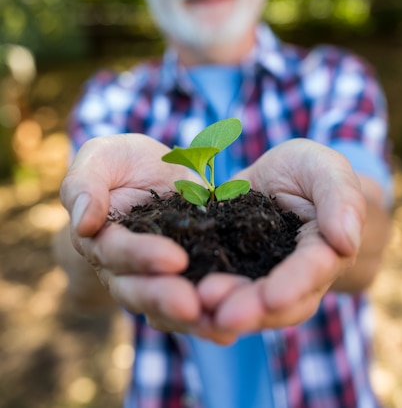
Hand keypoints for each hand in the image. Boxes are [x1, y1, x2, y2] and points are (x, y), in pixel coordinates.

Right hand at [60, 135, 209, 333]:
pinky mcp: (189, 273)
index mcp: (100, 239)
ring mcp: (156, 276)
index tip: (173, 258)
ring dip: (191, 319)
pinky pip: (195, 300)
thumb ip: (85, 185)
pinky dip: (212, 315)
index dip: (141, 258)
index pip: (115, 253)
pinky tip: (234, 324)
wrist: (152, 169)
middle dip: (165, 299)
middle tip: (193, 304)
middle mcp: (124, 268)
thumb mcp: (100, 158)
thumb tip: (85, 222)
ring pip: (165, 308)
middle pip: (138, 292)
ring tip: (219, 324)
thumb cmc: (118, 162)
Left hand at [195, 139, 366, 336]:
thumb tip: (346, 241)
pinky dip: (194, 296)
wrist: (279, 176)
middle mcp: (293, 277)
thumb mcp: (326, 169)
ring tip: (193, 304)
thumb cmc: (310, 169)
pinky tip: (171, 294)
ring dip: (219, 309)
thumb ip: (340, 198)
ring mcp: (259, 278)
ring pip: (244, 305)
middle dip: (248, 309)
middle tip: (218, 311)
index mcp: (323, 252)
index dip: (293, 285)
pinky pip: (214, 289)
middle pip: (276, 303)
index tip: (272, 298)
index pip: (312, 272)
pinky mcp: (228, 271)